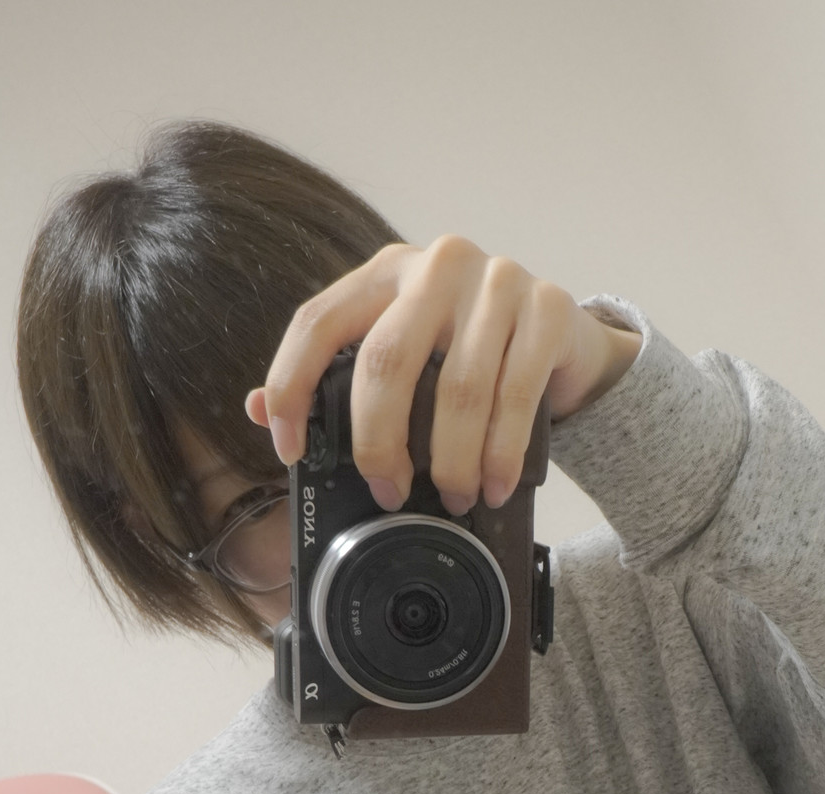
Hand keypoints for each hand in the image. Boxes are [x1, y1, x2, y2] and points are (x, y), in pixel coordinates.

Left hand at [245, 234, 640, 514]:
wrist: (568, 340)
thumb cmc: (475, 353)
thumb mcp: (406, 353)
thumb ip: (340, 375)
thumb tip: (256, 409)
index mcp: (386, 271)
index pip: (318, 322)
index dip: (292, 388)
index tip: (291, 451)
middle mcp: (437, 265)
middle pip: (387, 362)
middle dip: (380, 443)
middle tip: (389, 491)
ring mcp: (497, 281)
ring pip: (458, 389)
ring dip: (452, 462)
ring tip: (453, 497)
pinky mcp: (549, 309)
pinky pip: (516, 395)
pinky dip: (501, 454)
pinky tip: (494, 484)